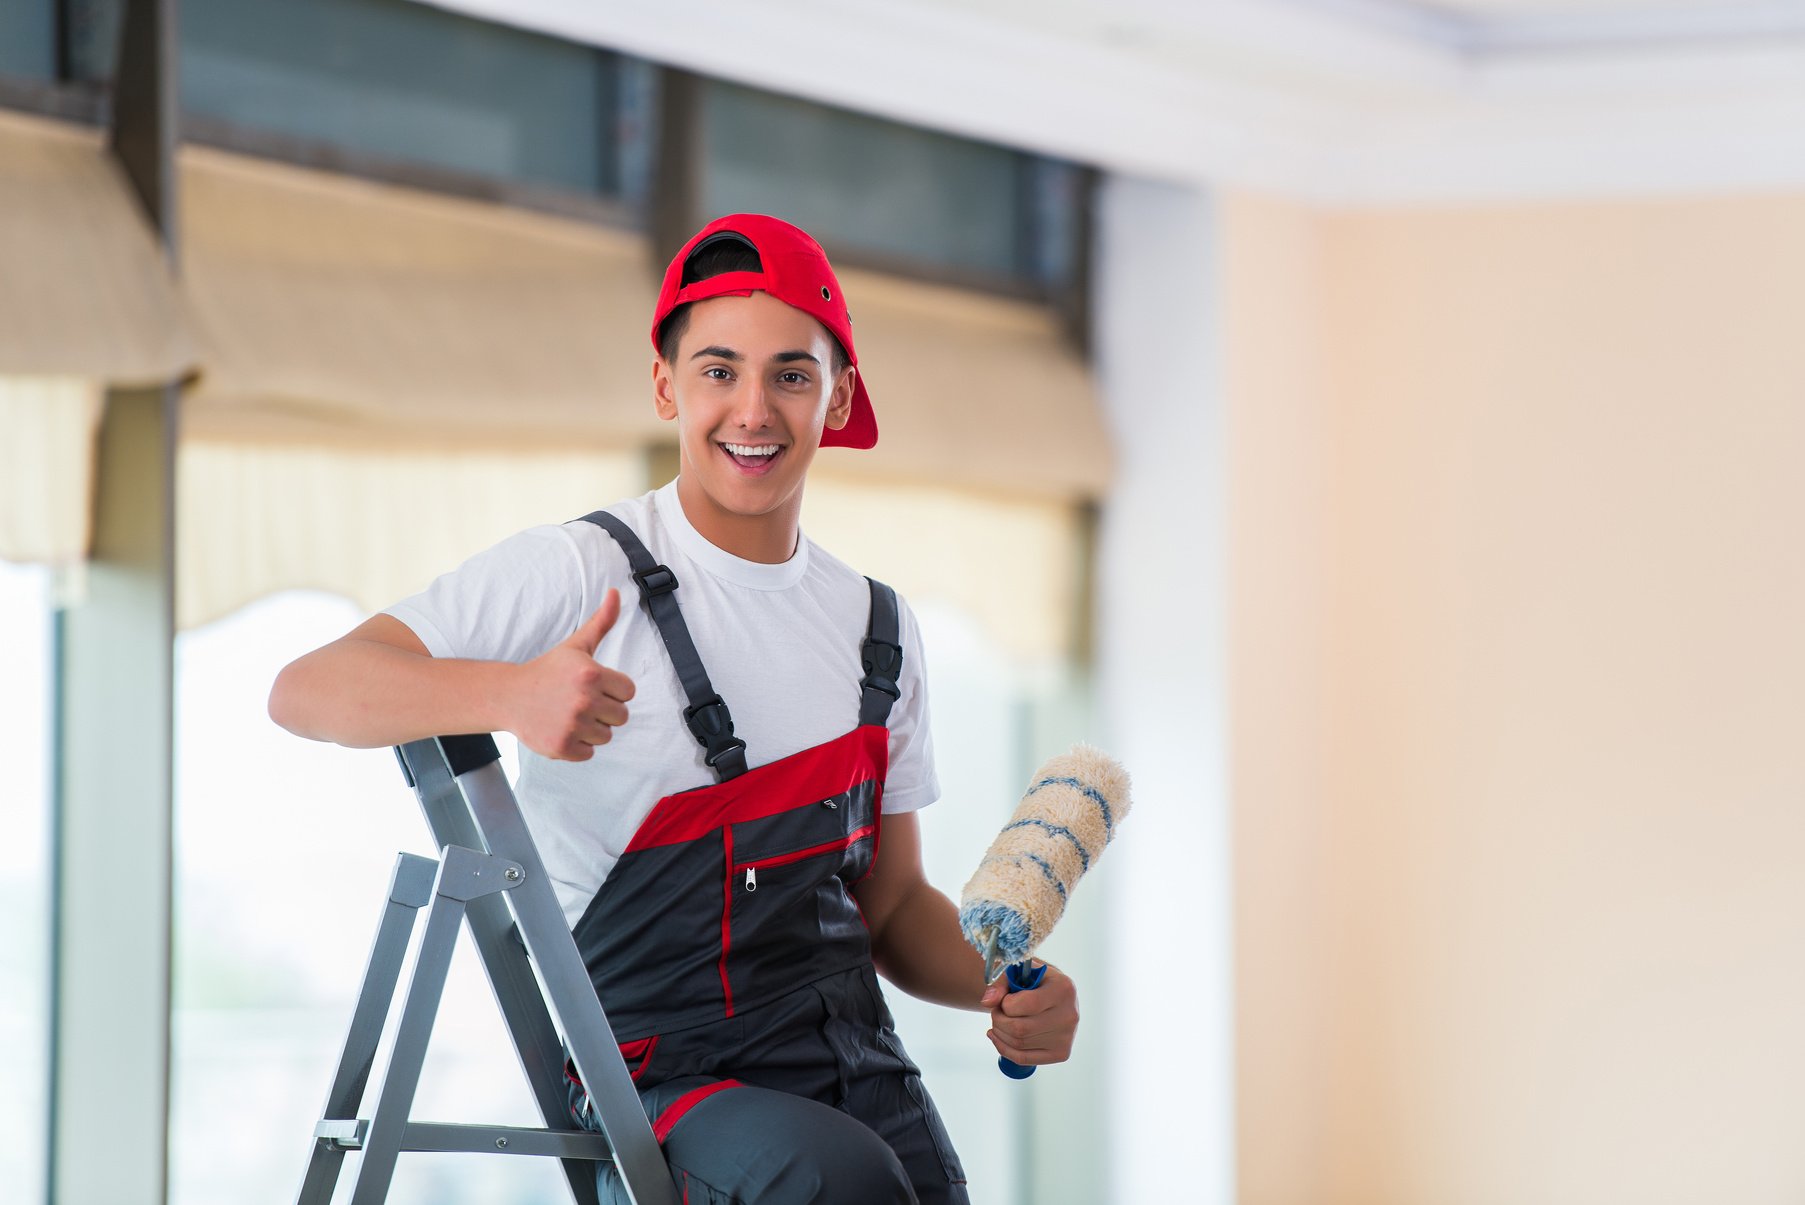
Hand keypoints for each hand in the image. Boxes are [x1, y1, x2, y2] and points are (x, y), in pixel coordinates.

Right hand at [506, 588, 635, 760]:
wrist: (509, 696)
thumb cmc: (548, 670)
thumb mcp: (576, 645)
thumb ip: (602, 621)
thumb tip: (615, 592)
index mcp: (591, 674)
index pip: (628, 692)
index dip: (613, 689)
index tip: (592, 685)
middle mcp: (584, 700)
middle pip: (621, 716)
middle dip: (604, 710)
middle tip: (579, 701)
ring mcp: (572, 725)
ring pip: (606, 736)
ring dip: (592, 728)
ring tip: (569, 714)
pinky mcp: (562, 747)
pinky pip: (589, 753)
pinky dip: (578, 745)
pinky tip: (561, 728)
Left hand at [980, 960, 1078, 1067]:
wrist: (1054, 993)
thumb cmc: (1035, 980)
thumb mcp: (1020, 970)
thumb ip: (1001, 982)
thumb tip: (987, 1001)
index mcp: (1063, 988)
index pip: (1027, 1004)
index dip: (1006, 1004)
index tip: (1004, 999)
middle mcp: (1069, 1014)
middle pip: (1020, 1028)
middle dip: (999, 1020)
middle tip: (996, 1012)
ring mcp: (1066, 1037)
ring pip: (1019, 1044)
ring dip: (1000, 1034)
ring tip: (999, 1022)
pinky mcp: (1061, 1053)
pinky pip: (1024, 1059)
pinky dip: (1004, 1049)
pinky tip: (998, 1037)